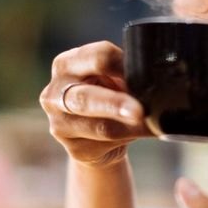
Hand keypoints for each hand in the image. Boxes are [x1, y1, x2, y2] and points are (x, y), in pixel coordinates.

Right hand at [39, 41, 151, 167]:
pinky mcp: (75, 149)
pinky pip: (109, 144)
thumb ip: (127, 75)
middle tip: (139, 111)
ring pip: (101, 127)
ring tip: (152, 124)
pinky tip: (143, 132)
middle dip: (116, 104)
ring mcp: (60, 124)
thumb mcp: (115, 78)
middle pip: (87, 97)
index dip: (124, 65)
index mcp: (66, 64)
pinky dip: (131, 137)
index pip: (97, 58)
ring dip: (131, 126)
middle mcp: (54, 93)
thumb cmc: (109, 94)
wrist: (98, 134)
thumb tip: (152, 84)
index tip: (146, 71)